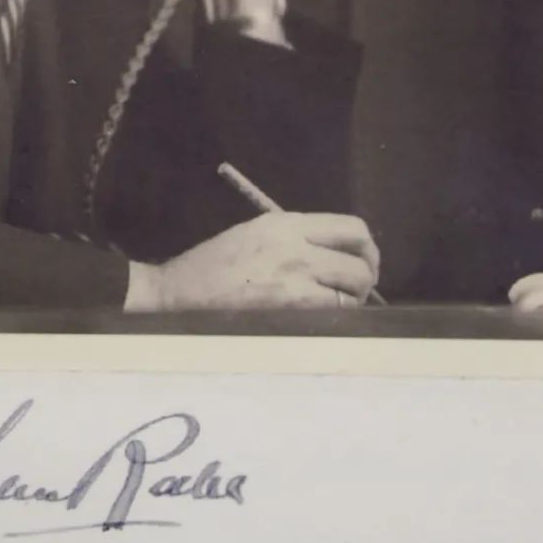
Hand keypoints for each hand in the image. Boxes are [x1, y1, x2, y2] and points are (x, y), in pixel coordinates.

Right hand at [125, 213, 380, 312]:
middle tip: (356, 290)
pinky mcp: (289, 308)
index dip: (366, 248)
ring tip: (337, 306)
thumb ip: (296, 238)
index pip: (351, 228)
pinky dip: (337, 317)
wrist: (175, 294)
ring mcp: (294, 277)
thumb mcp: (254, 234)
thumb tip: (338, 255)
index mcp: (285, 223)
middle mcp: (295, 245)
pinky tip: (322, 320)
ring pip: (353, 288)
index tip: (362, 261)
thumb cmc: (212, 266)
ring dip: (353, 300)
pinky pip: (334, 312)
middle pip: (360, 260)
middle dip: (366, 278)